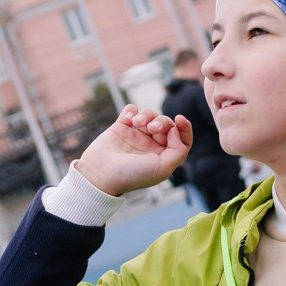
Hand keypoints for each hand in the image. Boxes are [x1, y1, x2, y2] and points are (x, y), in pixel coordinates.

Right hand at [74, 107, 192, 195]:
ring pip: (149, 115)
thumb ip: (178, 150)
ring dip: (147, 114)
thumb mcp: (163, 169)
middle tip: (152, 128)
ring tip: (138, 122)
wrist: (100, 174)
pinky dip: (131, 111)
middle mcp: (150, 146)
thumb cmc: (132, 175)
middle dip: (162, 121)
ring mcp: (135, 136)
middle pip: (166, 124)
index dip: (184, 128)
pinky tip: (129, 119)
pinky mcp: (120, 128)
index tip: (179, 119)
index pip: (181, 139)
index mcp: (162, 157)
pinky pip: (130, 111)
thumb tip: (176, 130)